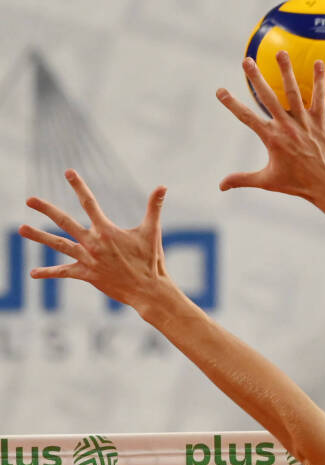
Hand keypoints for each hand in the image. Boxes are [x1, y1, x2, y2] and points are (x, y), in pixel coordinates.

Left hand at [19, 172, 168, 313]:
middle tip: (30, 200)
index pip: (89, 202)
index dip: (78, 186)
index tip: (68, 172)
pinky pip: (64, 272)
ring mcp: (88, 260)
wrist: (148, 291)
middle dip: (46, 209)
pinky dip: (49, 272)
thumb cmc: (151, 261)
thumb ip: (154, 207)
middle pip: (64, 222)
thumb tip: (163, 186)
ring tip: (21, 229)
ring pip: (59, 245)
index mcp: (106, 230)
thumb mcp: (152, 232)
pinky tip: (33, 273)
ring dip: (39, 236)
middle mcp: (93, 243)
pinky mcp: (87, 275)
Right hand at [216, 54, 324, 207]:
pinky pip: (319, 96)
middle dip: (256, 78)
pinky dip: (319, 80)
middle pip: (268, 97)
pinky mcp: (321, 121)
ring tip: (280, 53)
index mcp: (272, 138)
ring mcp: (305, 122)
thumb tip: (221, 186)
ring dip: (286, 71)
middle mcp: (287, 127)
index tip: (220, 91)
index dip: (232, 104)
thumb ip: (243, 179)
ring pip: (293, 92)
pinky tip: (318, 62)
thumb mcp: (267, 182)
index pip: (247, 117)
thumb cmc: (297, 184)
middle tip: (246, 61)